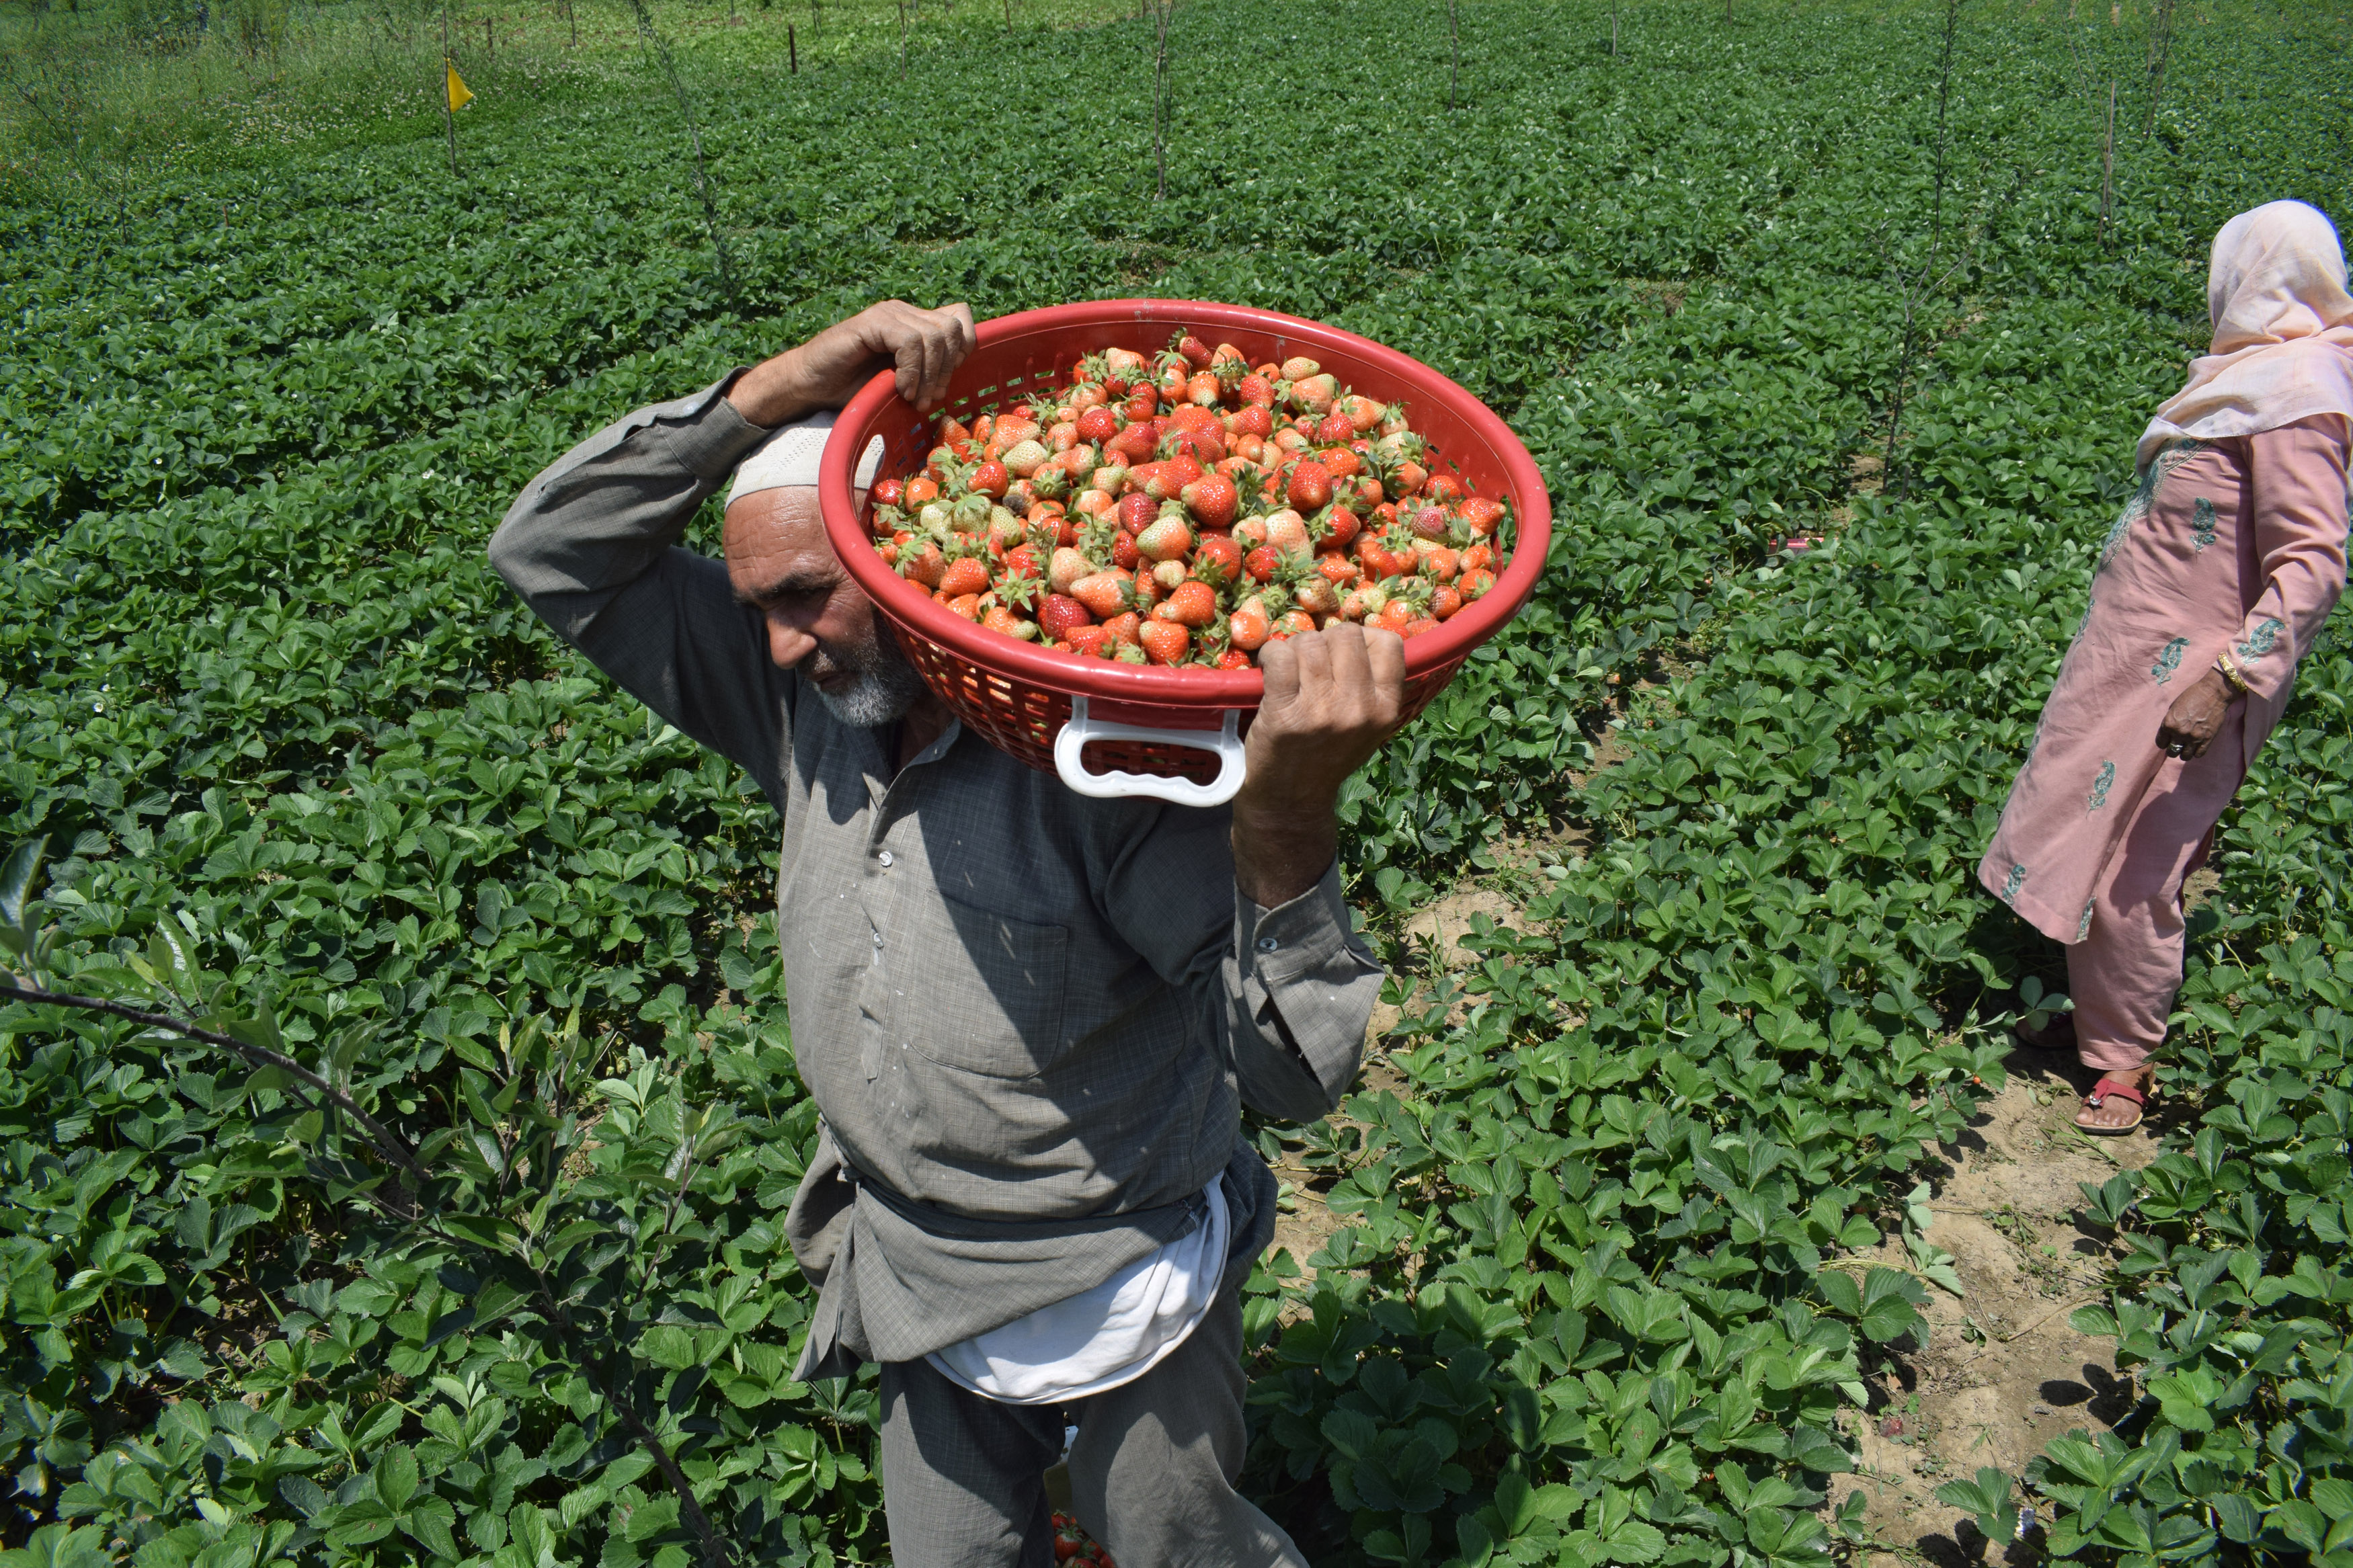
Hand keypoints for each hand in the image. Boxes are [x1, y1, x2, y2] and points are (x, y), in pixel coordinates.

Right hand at [727, 300, 977, 426]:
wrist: (811, 383)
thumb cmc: (854, 386)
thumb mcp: (902, 381)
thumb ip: (926, 373)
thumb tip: (953, 383)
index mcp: (915, 322)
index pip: (960, 318)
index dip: (964, 348)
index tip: (944, 381)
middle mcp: (905, 312)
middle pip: (952, 328)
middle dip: (947, 369)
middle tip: (928, 398)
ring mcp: (889, 313)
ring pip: (934, 335)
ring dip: (929, 375)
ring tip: (912, 399)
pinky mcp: (873, 322)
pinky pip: (910, 342)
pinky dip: (911, 371)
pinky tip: (899, 389)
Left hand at [1230, 624, 1406, 908]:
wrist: (1290, 800)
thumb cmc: (1327, 756)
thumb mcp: (1368, 727)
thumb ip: (1371, 685)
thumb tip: (1361, 632)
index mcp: (1386, 708)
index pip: (1389, 643)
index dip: (1364, 637)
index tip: (1343, 652)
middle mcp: (1359, 708)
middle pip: (1346, 635)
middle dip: (1325, 640)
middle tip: (1310, 662)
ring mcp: (1322, 711)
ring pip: (1311, 642)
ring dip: (1295, 648)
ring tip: (1288, 668)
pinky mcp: (1285, 713)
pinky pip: (1280, 656)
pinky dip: (1271, 655)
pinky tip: (1268, 668)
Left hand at [2156, 667, 2236, 759]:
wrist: (2214, 692)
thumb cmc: (2192, 696)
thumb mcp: (2174, 707)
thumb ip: (2170, 722)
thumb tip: (2169, 733)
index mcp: (2169, 724)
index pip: (2161, 743)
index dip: (2164, 742)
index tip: (2168, 741)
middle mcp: (2180, 733)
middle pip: (2172, 752)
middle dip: (2173, 749)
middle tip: (2177, 745)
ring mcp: (2194, 737)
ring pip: (2185, 756)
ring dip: (2184, 753)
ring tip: (2187, 747)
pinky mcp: (2208, 739)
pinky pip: (2199, 754)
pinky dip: (2196, 752)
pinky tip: (2197, 747)